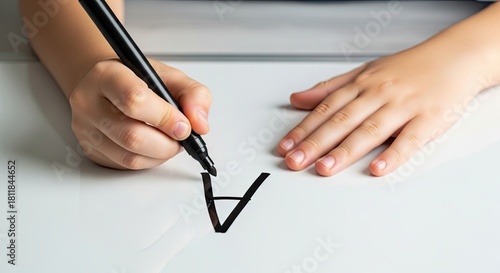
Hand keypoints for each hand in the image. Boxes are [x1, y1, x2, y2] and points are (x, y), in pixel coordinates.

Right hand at [69, 59, 211, 168]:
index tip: (183, 125)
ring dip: (160, 154)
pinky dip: (149, 161)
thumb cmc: (138, 79)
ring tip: (170, 140)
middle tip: (180, 136)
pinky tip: (154, 147)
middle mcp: (88, 102)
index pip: (134, 100)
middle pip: (132, 136)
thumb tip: (199, 124)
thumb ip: (193, 95)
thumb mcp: (170, 76)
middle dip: (167, 143)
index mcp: (107, 75)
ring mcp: (85, 128)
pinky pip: (125, 166)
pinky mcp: (90, 149)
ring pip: (130, 157)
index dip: (165, 118)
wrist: (107, 84)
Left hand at [277, 37, 496, 176]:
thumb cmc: (407, 68)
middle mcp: (378, 94)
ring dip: (345, 151)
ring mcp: (403, 106)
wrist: (454, 57)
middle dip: (315, 143)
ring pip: (370, 130)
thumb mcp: (364, 72)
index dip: (303, 129)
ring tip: (324, 168)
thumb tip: (297, 98)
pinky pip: (410, 139)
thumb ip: (329, 88)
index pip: (326, 109)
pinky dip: (393, 155)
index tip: (285, 146)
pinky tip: (377, 169)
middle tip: (295, 161)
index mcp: (361, 85)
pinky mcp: (428, 119)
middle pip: (342, 121)